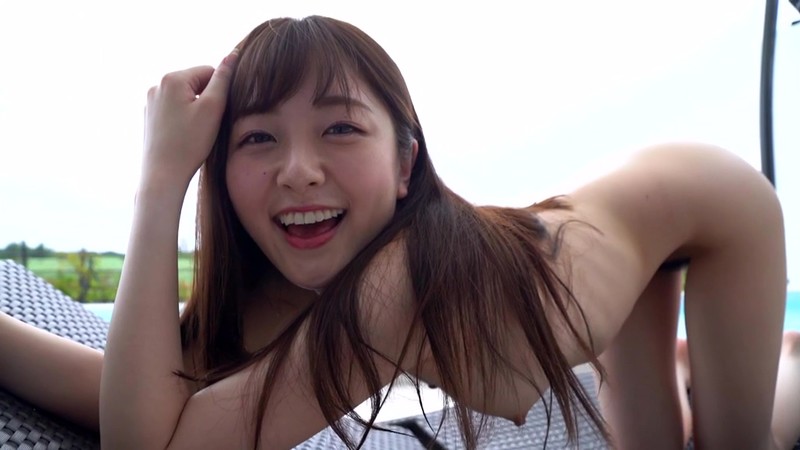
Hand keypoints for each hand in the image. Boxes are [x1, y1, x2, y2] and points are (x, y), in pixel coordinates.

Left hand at [141, 50, 237, 187]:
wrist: (163, 174)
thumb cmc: (190, 143)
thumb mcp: (213, 108)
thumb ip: (223, 79)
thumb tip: (232, 55)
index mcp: (172, 79)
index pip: (208, 71)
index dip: (220, 92)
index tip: (217, 114)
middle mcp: (157, 85)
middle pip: (196, 83)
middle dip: (206, 100)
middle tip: (207, 125)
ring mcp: (151, 101)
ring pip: (185, 97)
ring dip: (195, 109)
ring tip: (195, 132)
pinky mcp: (150, 116)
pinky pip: (174, 108)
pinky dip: (184, 118)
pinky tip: (185, 136)